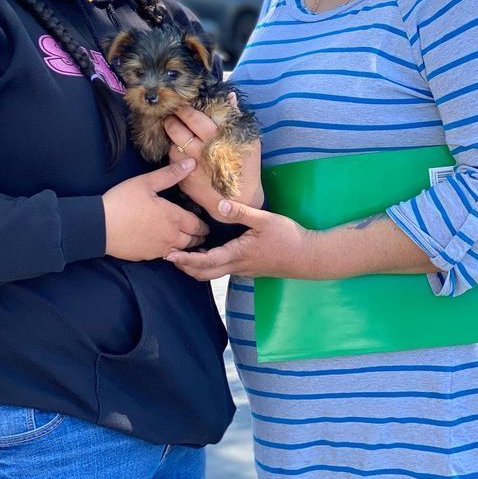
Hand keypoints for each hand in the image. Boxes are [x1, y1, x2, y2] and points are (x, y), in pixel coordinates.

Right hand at [102, 159, 208, 260]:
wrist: (99, 226)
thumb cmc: (122, 202)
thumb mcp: (146, 183)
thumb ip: (171, 174)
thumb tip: (191, 163)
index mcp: (173, 217)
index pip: (197, 224)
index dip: (203, 224)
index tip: (205, 224)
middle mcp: (170, 236)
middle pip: (193, 240)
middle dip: (198, 236)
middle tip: (200, 233)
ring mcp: (159, 248)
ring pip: (181, 251)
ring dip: (187, 246)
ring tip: (188, 241)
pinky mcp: (147, 256)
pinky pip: (166, 256)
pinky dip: (172, 253)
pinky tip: (167, 246)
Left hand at [163, 102, 263, 216]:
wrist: (239, 201)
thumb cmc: (247, 168)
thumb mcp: (248, 142)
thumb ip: (237, 118)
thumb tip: (230, 96)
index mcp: (217, 139)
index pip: (194, 118)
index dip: (185, 109)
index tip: (182, 104)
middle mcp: (201, 152)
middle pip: (177, 130)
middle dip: (171, 120)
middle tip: (172, 115)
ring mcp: (191, 167)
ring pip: (172, 146)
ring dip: (172, 138)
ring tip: (175, 133)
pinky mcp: (184, 180)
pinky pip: (173, 162)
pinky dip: (175, 156)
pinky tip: (182, 153)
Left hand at [166, 199, 321, 281]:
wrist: (308, 257)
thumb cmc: (288, 237)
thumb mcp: (265, 220)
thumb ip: (241, 212)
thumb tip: (219, 204)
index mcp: (238, 254)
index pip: (206, 262)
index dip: (186, 260)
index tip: (170, 255)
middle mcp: (237, 266)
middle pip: (205, 273)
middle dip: (185, 267)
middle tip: (169, 256)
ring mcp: (243, 270)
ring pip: (213, 273)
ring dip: (196, 267)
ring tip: (183, 254)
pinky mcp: (249, 268)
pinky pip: (223, 270)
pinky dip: (209, 265)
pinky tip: (207, 252)